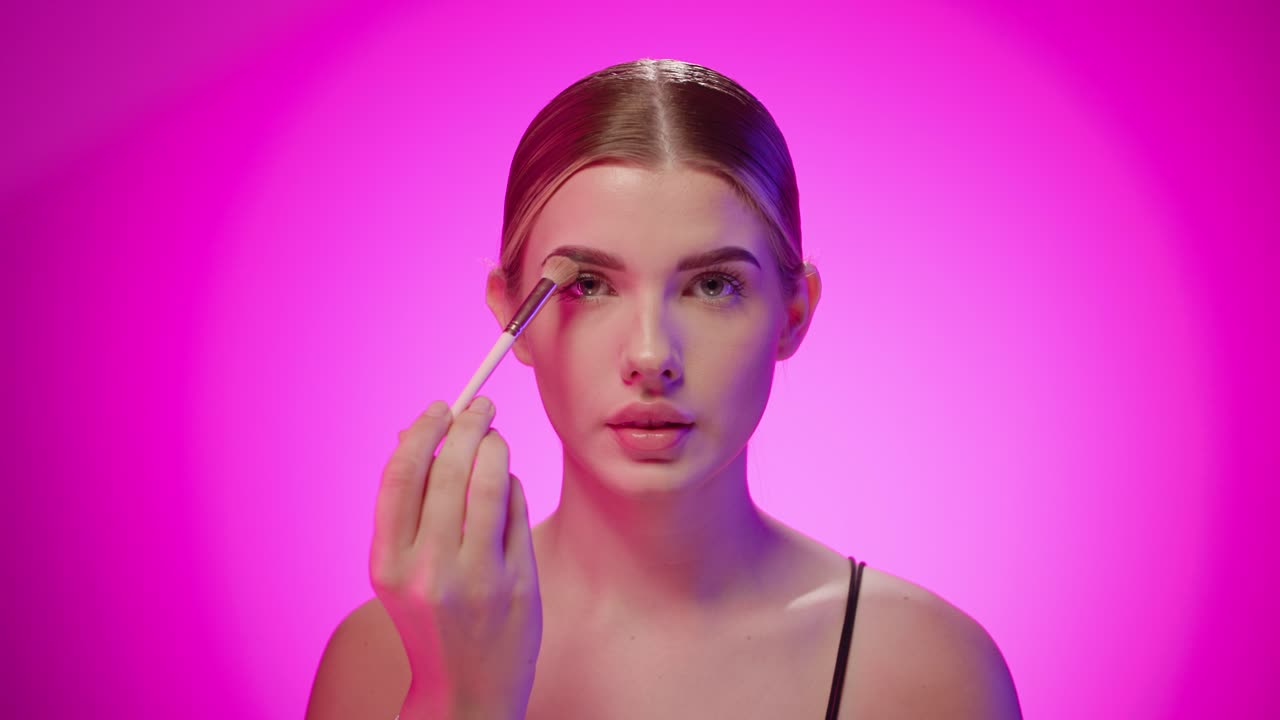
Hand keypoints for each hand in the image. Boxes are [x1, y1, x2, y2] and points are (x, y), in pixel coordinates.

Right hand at [370, 396, 541, 719]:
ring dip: (496, 448)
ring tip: (496, 437)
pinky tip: (507, 483)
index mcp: (388, 563)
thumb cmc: (430, 618)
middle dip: (469, 426)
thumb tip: (413, 433)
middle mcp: (428, 569)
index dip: (422, 432)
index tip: (440, 407)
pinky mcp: (517, 583)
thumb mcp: (401, 568)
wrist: (464, 693)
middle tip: (482, 407)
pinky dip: (513, 486)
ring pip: (491, 483)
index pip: (401, 475)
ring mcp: (476, 578)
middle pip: (449, 470)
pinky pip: (517, 511)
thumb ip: (407, 506)